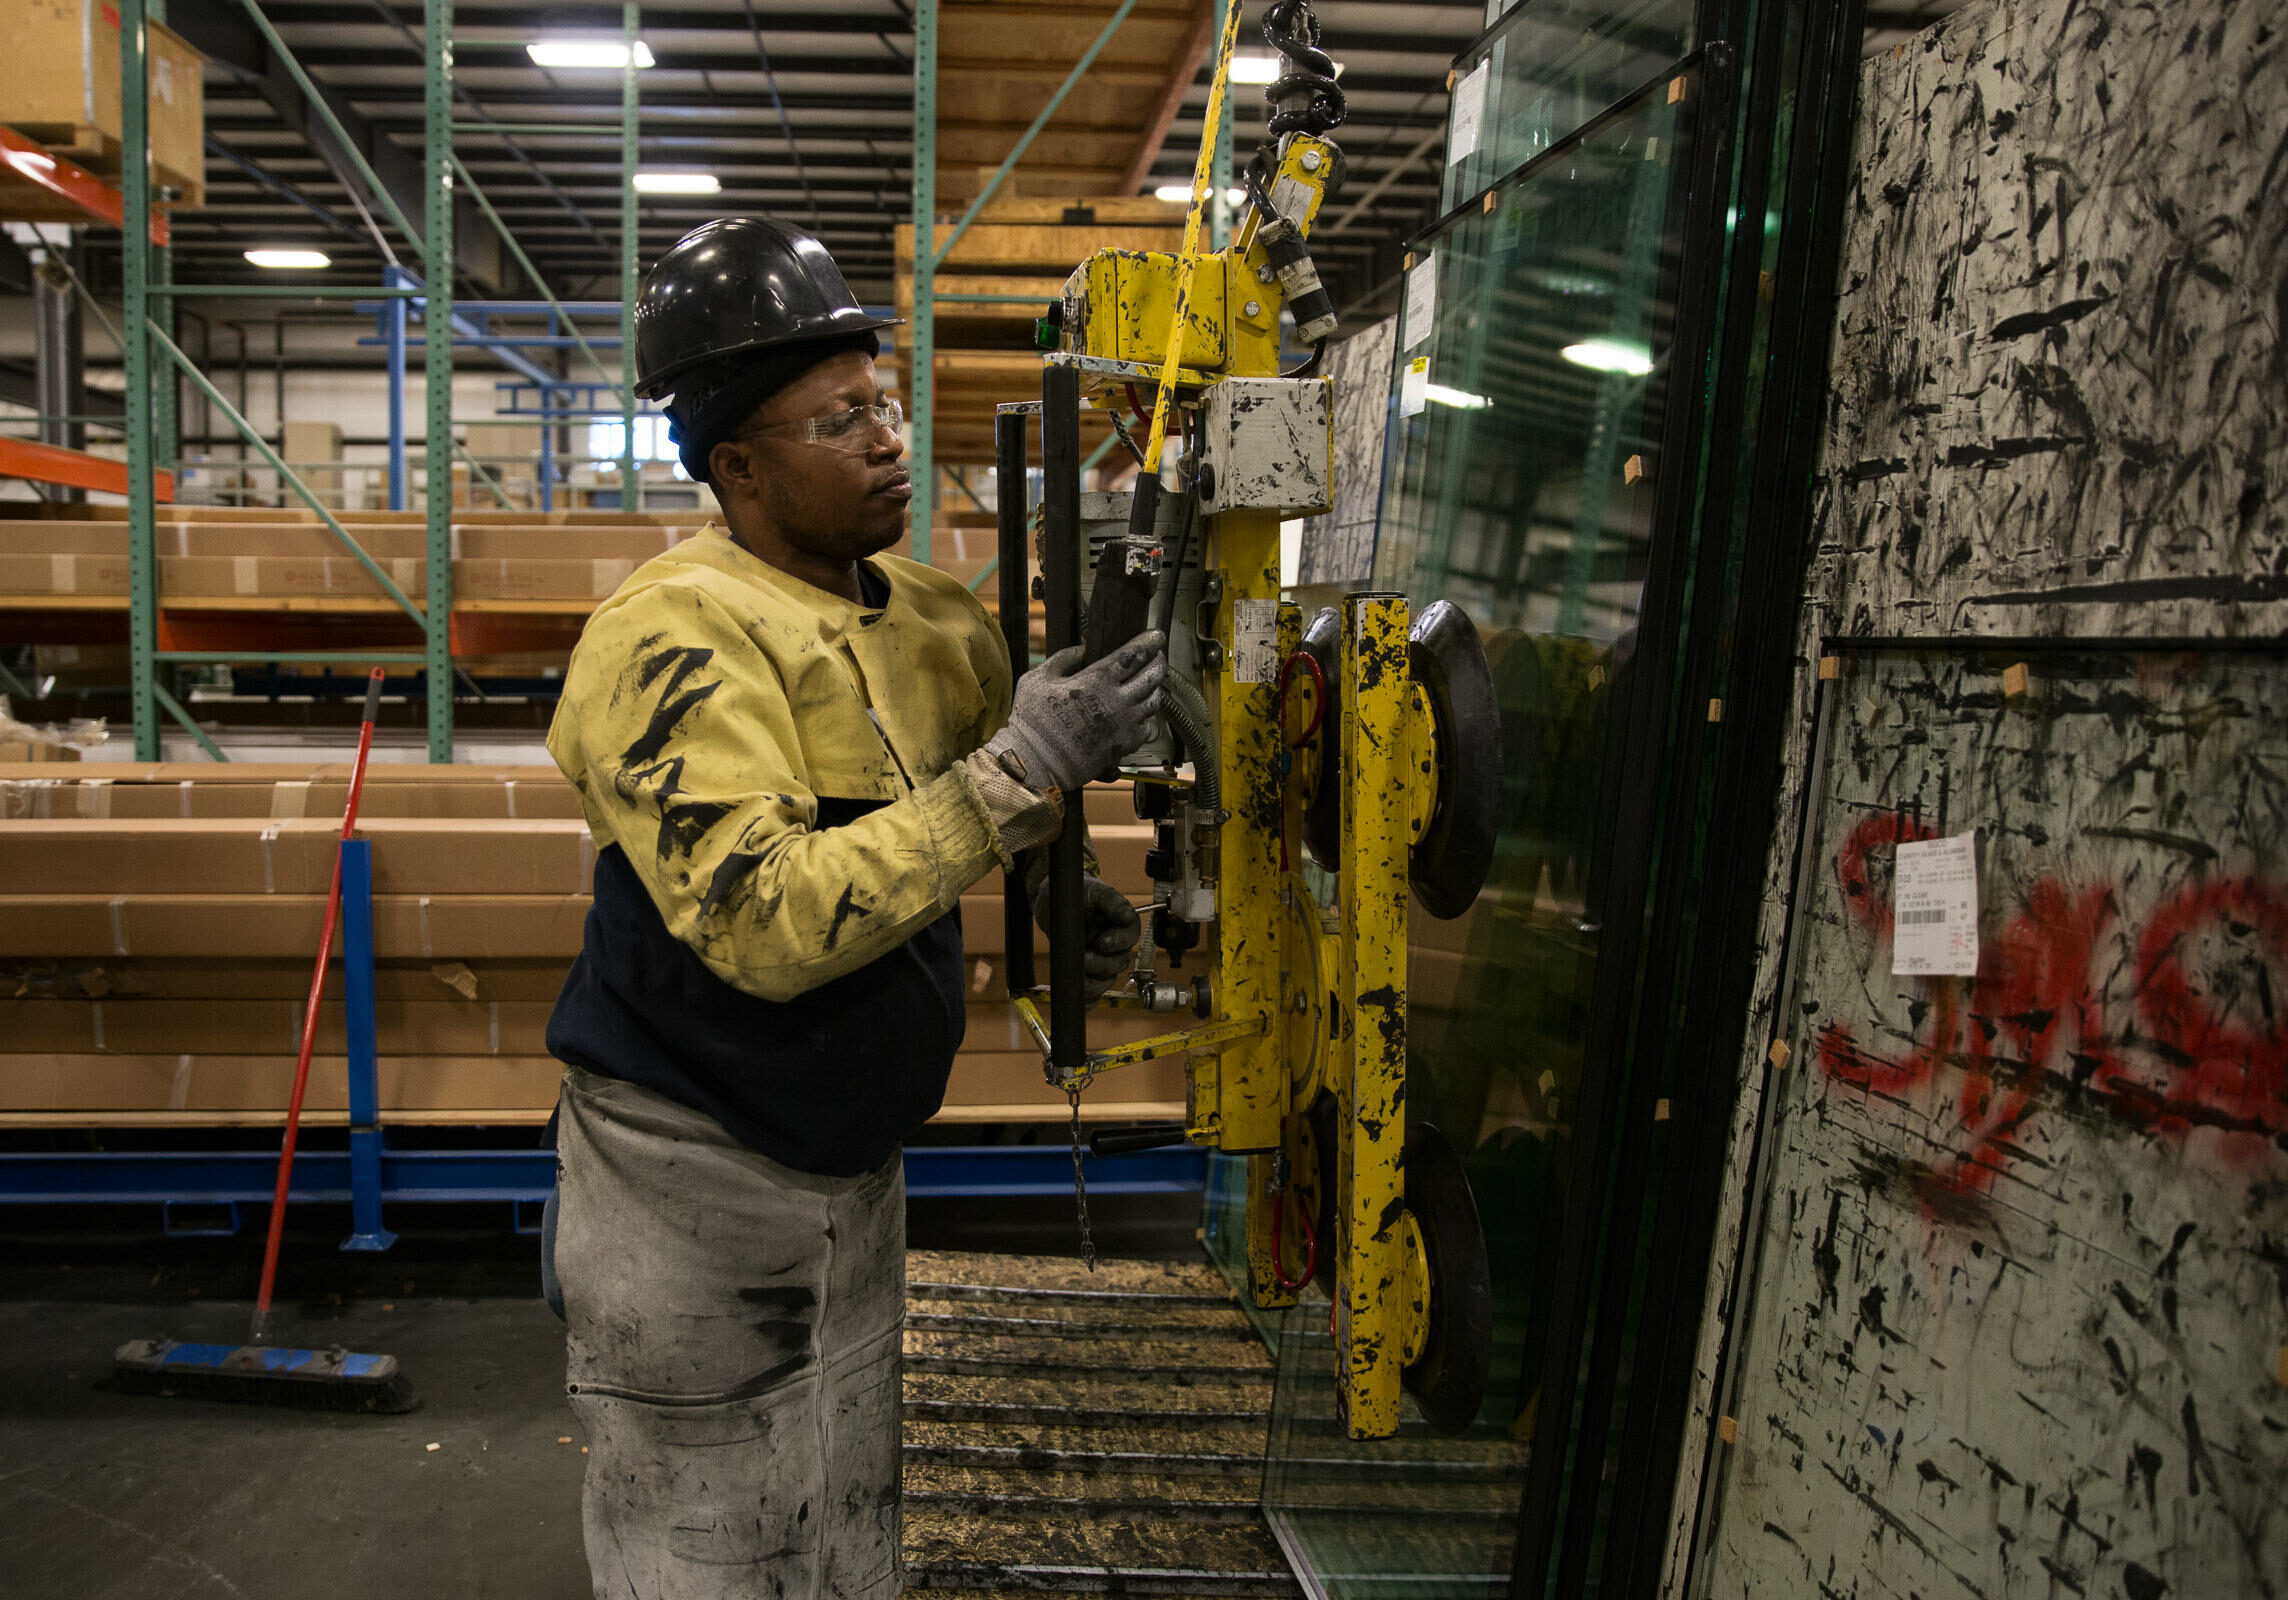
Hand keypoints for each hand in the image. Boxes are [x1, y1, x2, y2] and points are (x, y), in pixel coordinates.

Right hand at [985, 633, 1165, 793]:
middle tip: (1157, 655)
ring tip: (1151, 681)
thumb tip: (1083, 649)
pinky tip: (1141, 712)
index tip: (1156, 635)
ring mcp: (1123, 725)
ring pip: (1154, 701)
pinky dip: (1148, 717)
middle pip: (1152, 675)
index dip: (1149, 642)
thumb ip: (1064, 659)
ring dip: (1155, 688)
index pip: (1134, 654)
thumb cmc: (1032, 722)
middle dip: (1158, 661)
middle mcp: (1116, 702)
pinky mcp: (1124, 746)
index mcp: (1096, 681)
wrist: (1035, 763)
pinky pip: (1148, 728)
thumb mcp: (1038, 679)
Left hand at [1031, 873, 1143, 1004]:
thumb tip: (1127, 914)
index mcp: (1121, 925)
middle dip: (1102, 964)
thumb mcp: (1093, 889)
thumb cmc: (1077, 894)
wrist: (1054, 903)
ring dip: (1094, 983)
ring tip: (1077, 976)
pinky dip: (1087, 999)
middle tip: (1084, 958)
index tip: (1101, 942)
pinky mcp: (1087, 974)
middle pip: (1118, 963)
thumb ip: (1111, 899)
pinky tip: (1078, 997)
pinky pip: (1093, 993)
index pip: (1130, 937)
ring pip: (1106, 980)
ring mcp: (1100, 961)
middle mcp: (1114, 946)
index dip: (1119, 942)